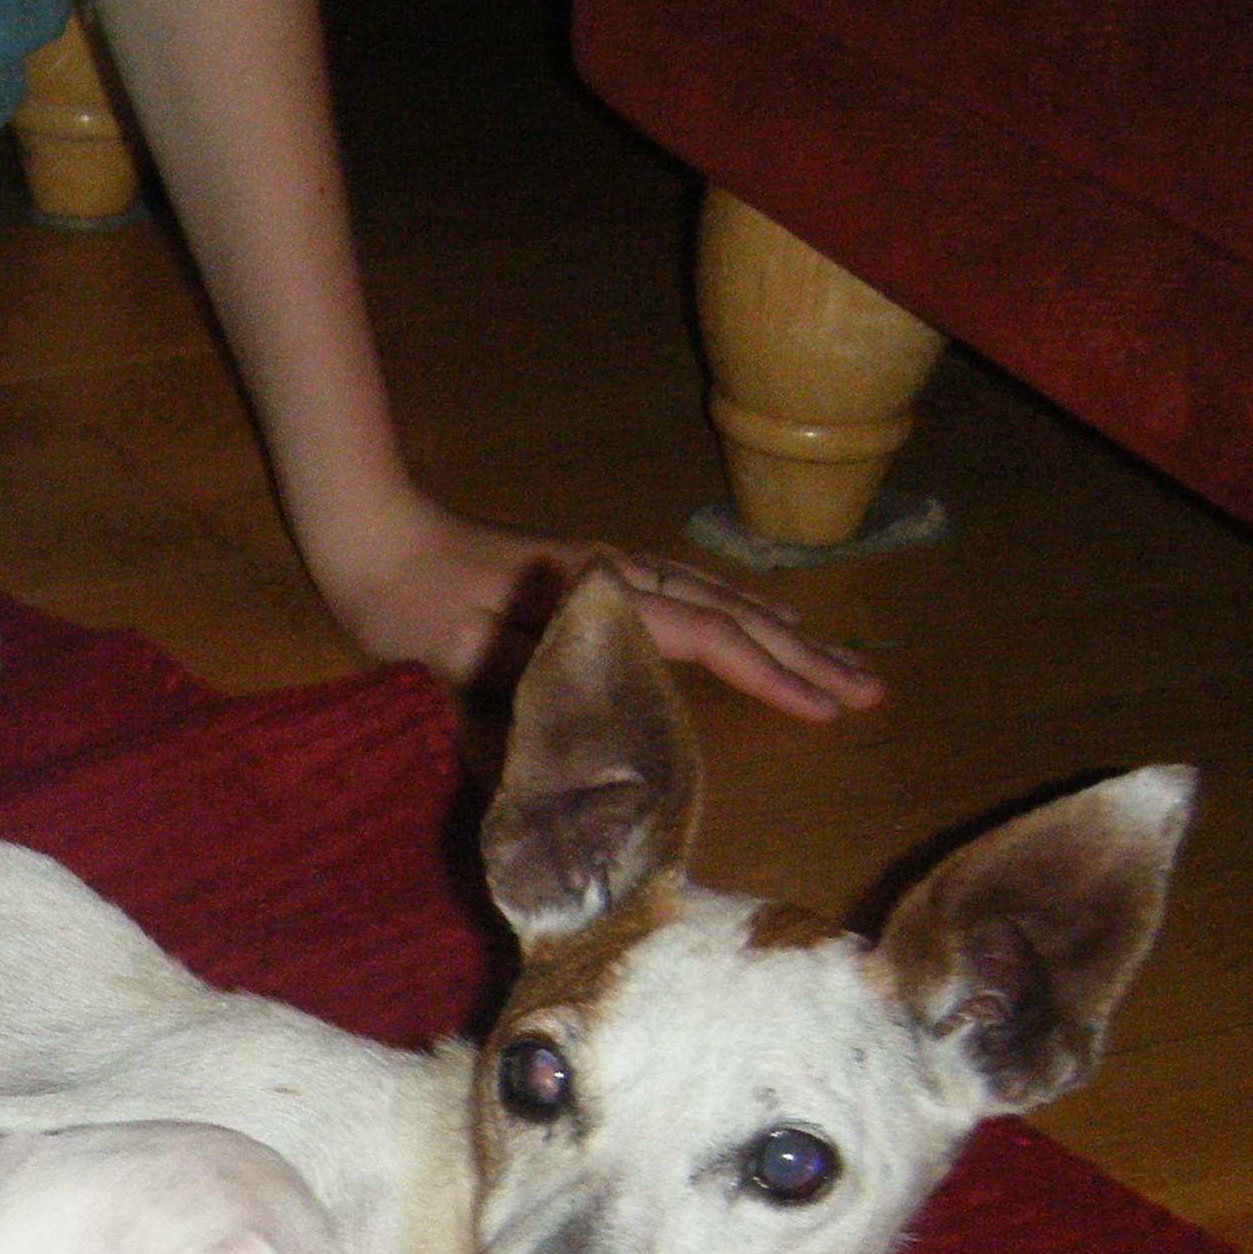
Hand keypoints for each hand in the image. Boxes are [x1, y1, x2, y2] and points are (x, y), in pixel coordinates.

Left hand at [308, 492, 885, 720]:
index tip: (832, 710)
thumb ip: (540, 673)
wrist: (377, 543)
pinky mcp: (604, 576)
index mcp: (603, 600)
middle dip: (808, 658)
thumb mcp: (466, 654)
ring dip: (788, 635)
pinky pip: (697, 595)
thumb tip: (618, 693)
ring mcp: (617, 572)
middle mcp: (624, 578)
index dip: (773, 677)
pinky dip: (745, 612)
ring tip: (846, 663)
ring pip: (725, 602)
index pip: (709, 641)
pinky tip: (765, 621)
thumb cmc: (413, 608)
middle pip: (737, 618)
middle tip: (875, 690)